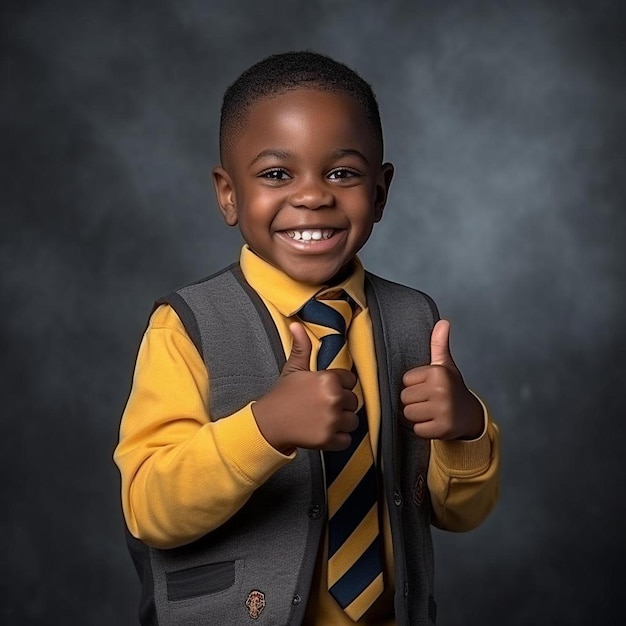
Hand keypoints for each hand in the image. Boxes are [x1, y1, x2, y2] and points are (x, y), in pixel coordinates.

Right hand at [252, 322, 358, 452]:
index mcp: (328, 379)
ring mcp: (332, 420)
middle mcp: (333, 399)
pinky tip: (323, 431)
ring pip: (352, 421)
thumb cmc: (281, 396)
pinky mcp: (329, 439)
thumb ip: (302, 347)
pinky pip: (346, 440)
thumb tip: (296, 325)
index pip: (350, 380)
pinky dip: (338, 439)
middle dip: (341, 404)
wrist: (268, 423)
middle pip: (353, 401)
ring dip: (342, 422)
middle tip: (322, 406)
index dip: (340, 385)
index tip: (326, 391)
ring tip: (323, 419)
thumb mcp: (293, 369)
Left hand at [400, 320, 483, 439]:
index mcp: (438, 372)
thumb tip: (443, 322)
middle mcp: (441, 390)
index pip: (405, 380)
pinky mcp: (443, 428)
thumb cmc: (451, 388)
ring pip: (409, 414)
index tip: (429, 387)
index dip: (415, 385)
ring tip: (431, 411)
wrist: (471, 415)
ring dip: (418, 416)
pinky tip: (435, 423)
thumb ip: (439, 344)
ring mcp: (443, 410)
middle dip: (415, 401)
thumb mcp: (445, 365)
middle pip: (404, 398)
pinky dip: (423, 430)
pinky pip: (417, 430)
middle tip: (430, 401)